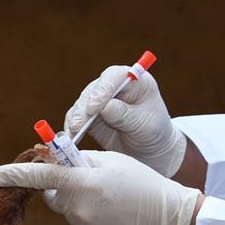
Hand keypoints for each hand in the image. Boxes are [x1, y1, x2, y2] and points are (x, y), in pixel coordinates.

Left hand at [0, 151, 201, 224]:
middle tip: (89, 180)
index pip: (39, 176)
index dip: (13, 174)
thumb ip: (80, 159)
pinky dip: (90, 218)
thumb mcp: (112, 161)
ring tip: (111, 200)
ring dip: (80, 202)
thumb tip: (55, 158)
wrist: (169, 219)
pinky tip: (113, 216)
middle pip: (54, 194)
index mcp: (83, 183)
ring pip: (68, 210)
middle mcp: (79, 208)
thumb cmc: (142, 182)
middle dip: (63, 186)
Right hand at [64, 66, 185, 176]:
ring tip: (73, 133)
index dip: (102, 90)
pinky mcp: (89, 114)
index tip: (94, 108)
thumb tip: (105, 107)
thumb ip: (126, 115)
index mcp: (134, 80)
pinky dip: (71, 127)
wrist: (150, 148)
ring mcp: (100, 99)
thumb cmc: (154, 131)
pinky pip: (76, 117)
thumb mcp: (146, 125)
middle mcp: (114, 86)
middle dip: (84, 108)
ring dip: (76, 118)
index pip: (114, 76)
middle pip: (93, 90)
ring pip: (82, 103)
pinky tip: (70, 137)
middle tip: (78, 125)